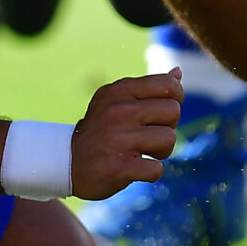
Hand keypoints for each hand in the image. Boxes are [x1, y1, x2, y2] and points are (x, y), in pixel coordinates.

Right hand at [72, 73, 184, 201]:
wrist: (68, 162)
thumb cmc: (102, 129)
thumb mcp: (118, 101)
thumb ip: (149, 88)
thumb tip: (178, 73)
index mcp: (119, 90)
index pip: (169, 86)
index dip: (175, 100)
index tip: (161, 113)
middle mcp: (118, 110)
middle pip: (173, 111)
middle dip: (167, 126)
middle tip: (147, 135)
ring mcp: (118, 138)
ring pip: (169, 139)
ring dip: (161, 151)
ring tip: (141, 152)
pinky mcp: (119, 166)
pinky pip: (157, 169)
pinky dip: (150, 172)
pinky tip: (134, 169)